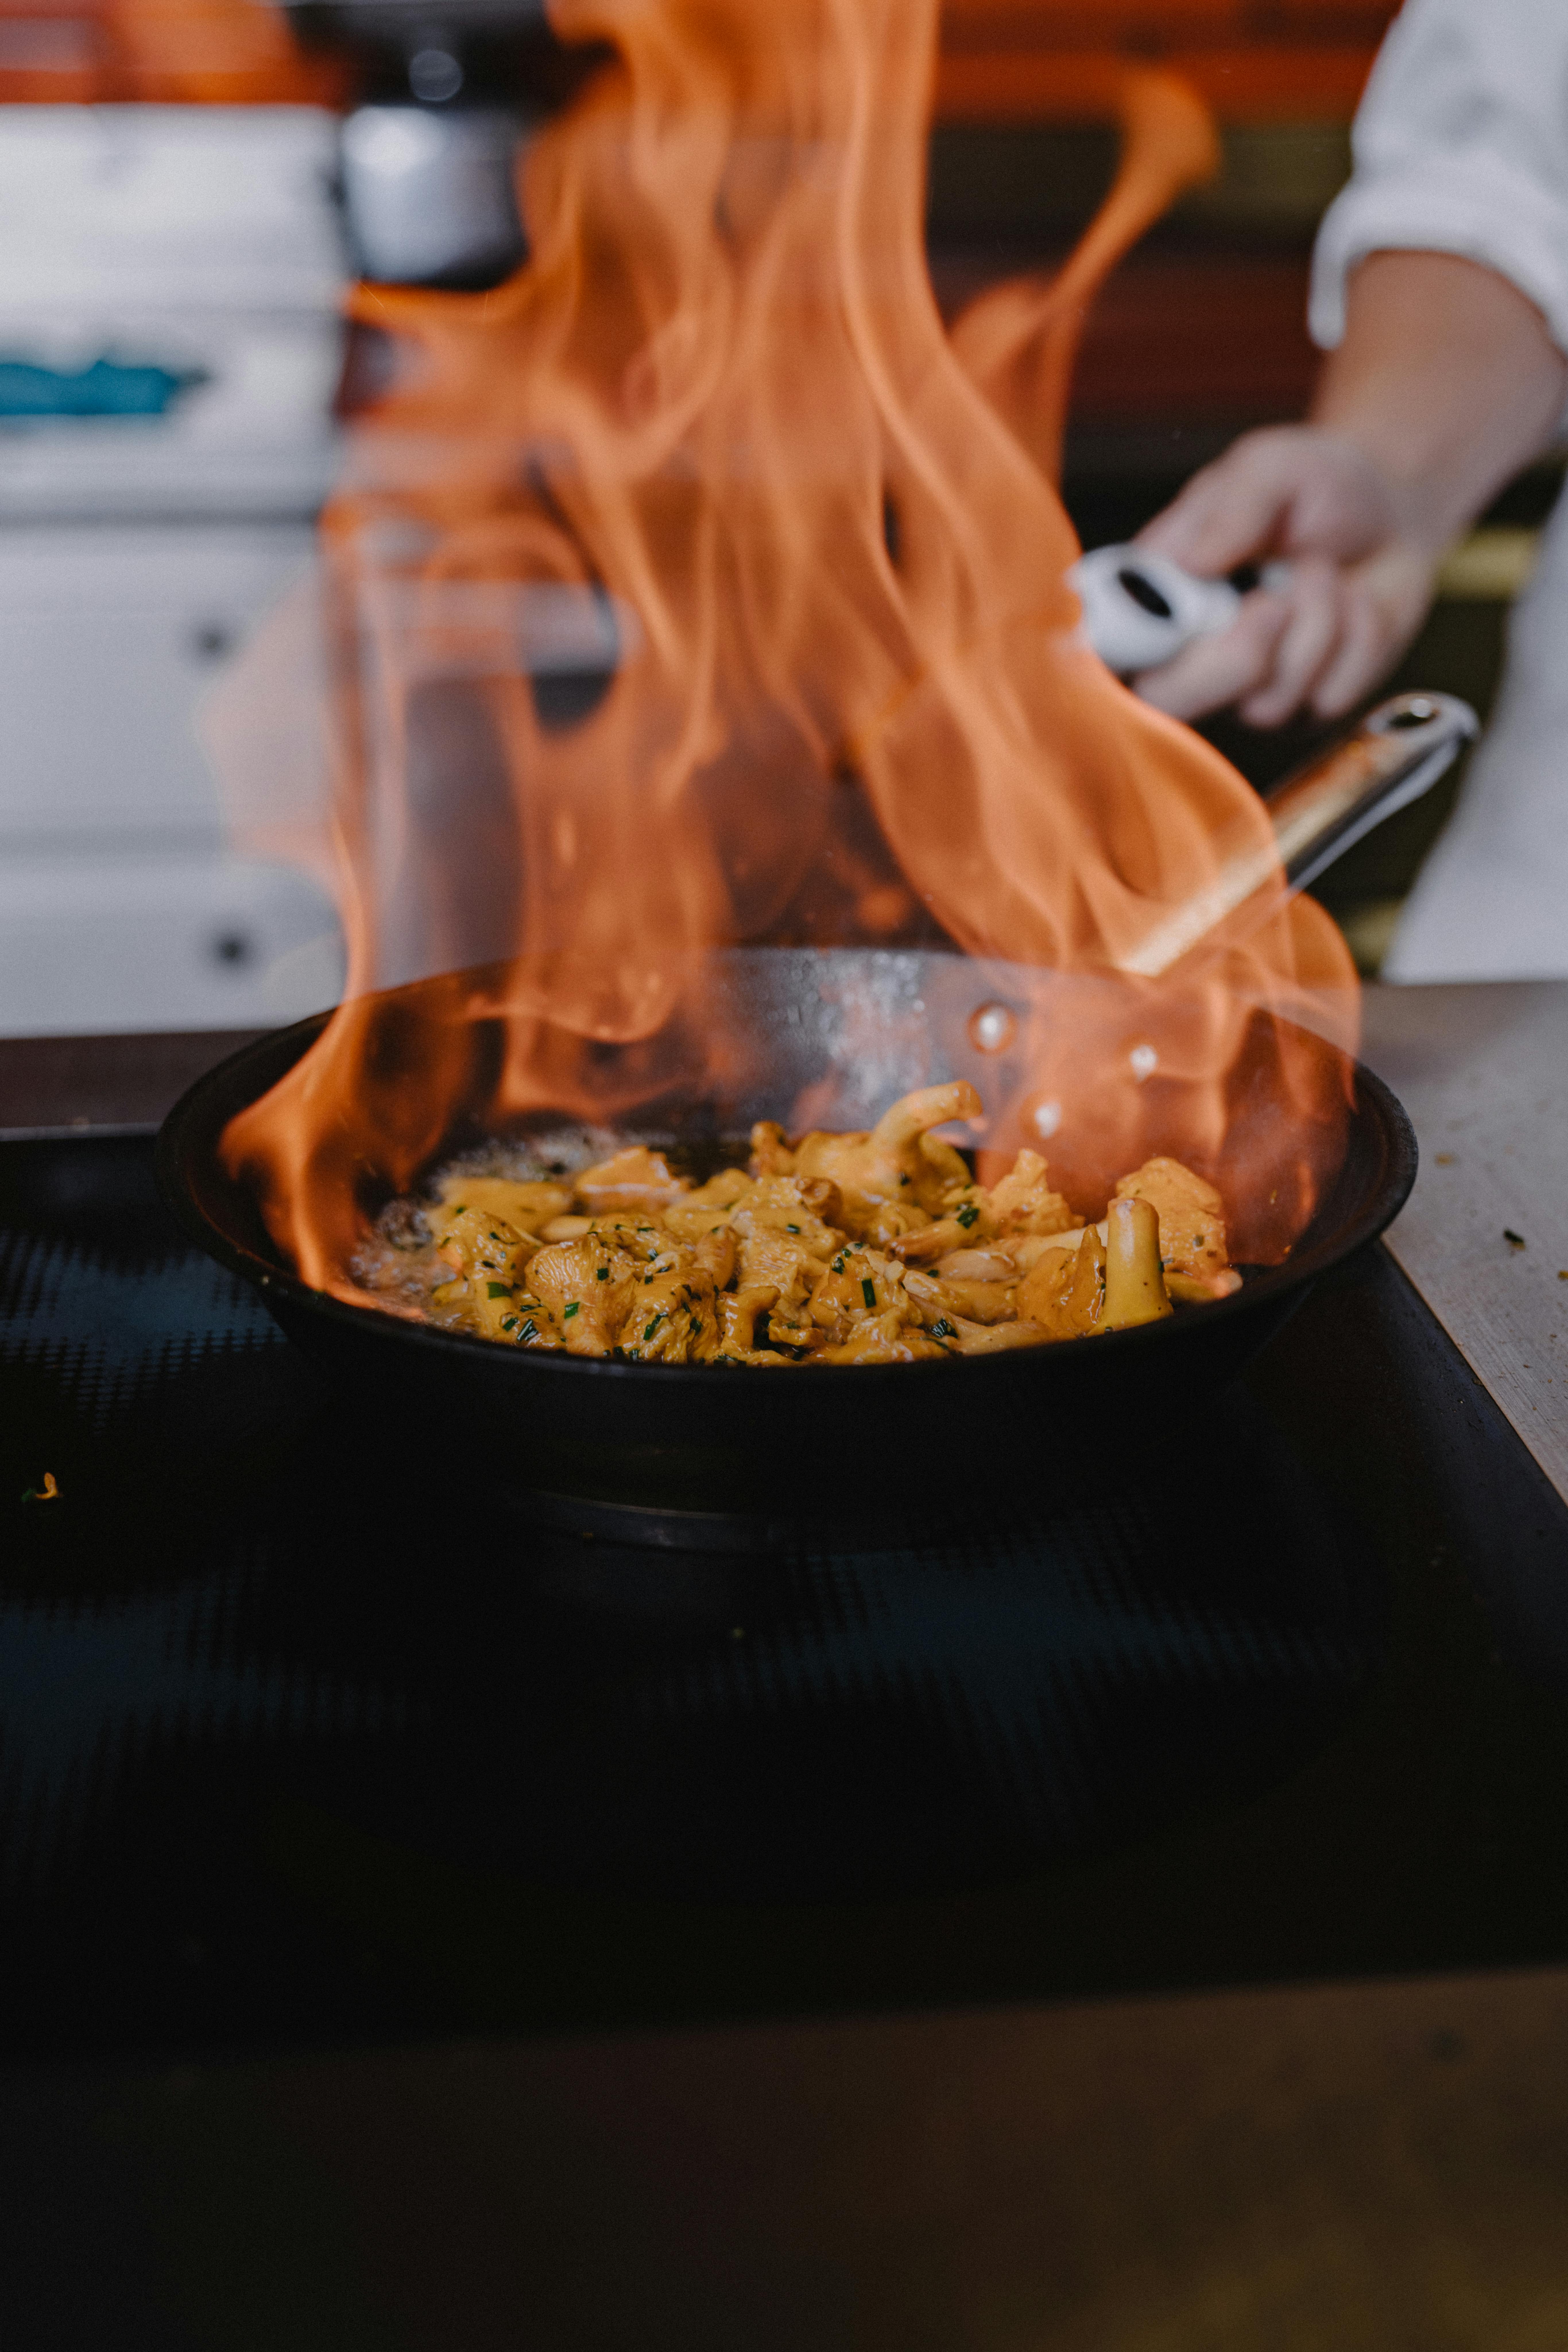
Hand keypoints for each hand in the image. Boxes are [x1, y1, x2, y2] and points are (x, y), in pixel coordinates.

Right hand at [1128, 425, 1440, 725]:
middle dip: (1231, 657)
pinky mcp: (1308, 707)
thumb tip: (1187, 562)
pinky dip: (1355, 642)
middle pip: (1167, 705)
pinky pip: (1325, 700)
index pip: (1106, 651)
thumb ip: (1231, 508)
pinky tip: (1356, 603)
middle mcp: (1190, 653)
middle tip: (1273, 600)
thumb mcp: (1270, 468)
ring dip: (1313, 626)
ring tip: (1322, 571)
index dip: (1115, 658)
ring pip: (1262, 705)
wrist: (1394, 512)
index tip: (1174, 625)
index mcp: (1157, 595)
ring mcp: (1248, 689)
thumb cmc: (1316, 485)